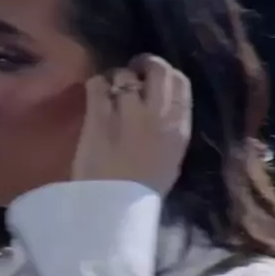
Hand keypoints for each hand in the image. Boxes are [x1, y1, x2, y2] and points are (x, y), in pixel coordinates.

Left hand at [72, 55, 191, 194]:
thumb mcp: (170, 162)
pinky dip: (96, 86)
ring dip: (115, 79)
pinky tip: (94, 98)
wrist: (112, 210)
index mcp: (179, 129)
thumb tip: (163, 110)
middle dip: (144, 65)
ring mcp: (128, 113)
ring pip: (125, 75)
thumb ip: (170, 132)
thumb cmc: (141, 194)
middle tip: (131, 74)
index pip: (181, 83)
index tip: (153, 80)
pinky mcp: (99, 117)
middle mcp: (158, 115)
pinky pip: (98, 84)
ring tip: (108, 94)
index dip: (166, 75)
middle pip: (157, 69)